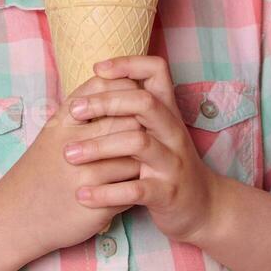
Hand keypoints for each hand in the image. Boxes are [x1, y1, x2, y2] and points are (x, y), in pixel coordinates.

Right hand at [0, 76, 144, 258]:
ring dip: (143, 160)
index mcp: (63, 123)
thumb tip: (121, 83)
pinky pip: (133, 187)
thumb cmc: (40, 171)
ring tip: (142, 162)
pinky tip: (131, 186)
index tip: (135, 101)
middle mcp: (74, 145)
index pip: (107, 91)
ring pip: (137, 156)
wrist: (13, 220)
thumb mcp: (54, 132)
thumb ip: (83, 108)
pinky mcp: (97, 203)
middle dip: (143, 127)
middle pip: (130, 121)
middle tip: (148, 134)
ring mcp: (87, 175)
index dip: (127, 92)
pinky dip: (136, 185)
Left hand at [61, 56, 222, 244]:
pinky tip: (82, 195)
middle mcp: (173, 132)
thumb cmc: (167, 165)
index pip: (157, 72)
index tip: (98, 69)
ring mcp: (172, 162)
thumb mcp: (157, 133)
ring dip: (99, 147)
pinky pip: (136, 190)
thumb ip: (133, 112)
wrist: (202, 206)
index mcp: (168, 113)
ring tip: (69, 154)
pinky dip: (106, 192)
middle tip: (73, 112)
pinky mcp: (167, 193)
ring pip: (138, 143)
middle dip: (106, 103)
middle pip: (145, 103)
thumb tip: (96, 83)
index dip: (129, 64)